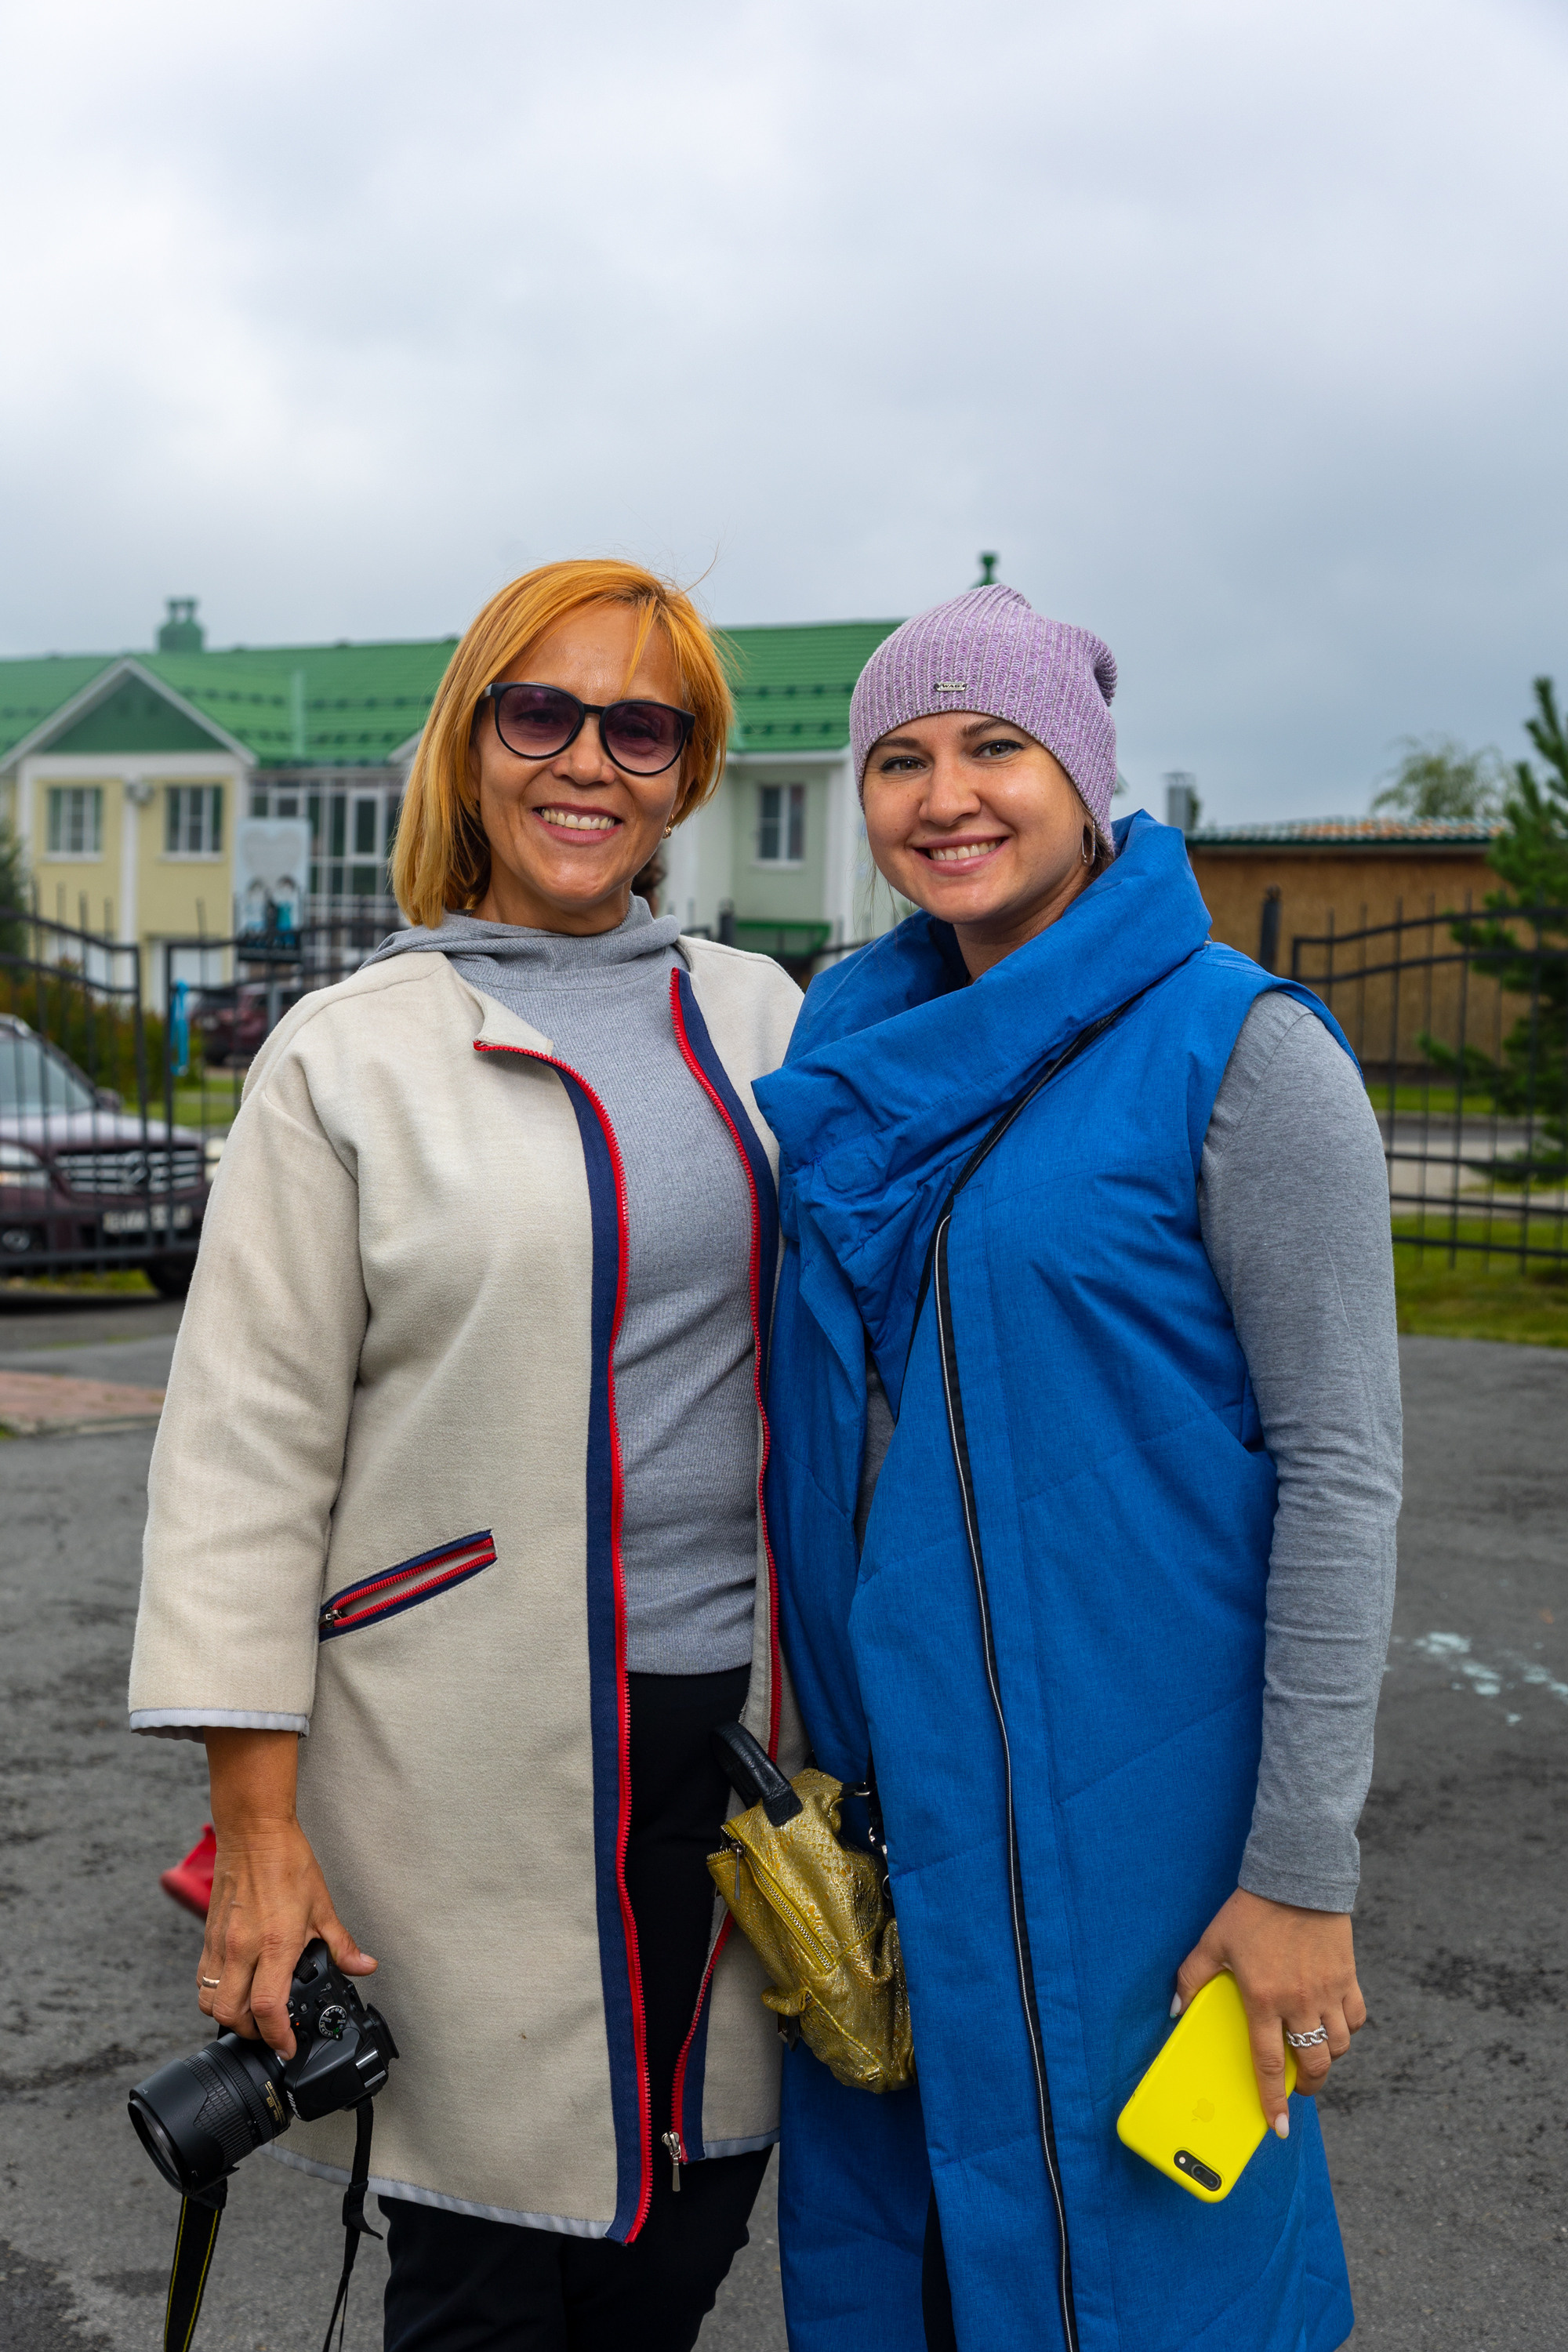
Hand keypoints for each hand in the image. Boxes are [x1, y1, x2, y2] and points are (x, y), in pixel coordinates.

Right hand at [198, 1729, 375, 2058]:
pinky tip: (237, 1987)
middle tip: (272, 2032)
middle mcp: (242, 1948)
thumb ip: (341, 1944)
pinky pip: (203, 1979)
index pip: (268, 2009)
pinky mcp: (208, 1937)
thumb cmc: (288, 1863)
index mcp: (275, 1943)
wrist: (253, 1832)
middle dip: (251, 2034)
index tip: (288, 2048)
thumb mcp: (323, 1906)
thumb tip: (363, 1966)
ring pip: (210, 2002)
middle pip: (231, 2016)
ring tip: (252, 2014)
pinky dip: (217, 1993)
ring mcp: (220, 1944)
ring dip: (229, 2017)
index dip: (278, 2038)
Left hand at [1174, 1888, 1364, 2138]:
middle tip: (1300, 2087)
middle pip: (1313, 2063)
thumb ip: (1192, 1977)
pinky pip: (1357, 2017)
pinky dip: (1348, 2028)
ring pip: (1339, 2046)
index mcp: (1263, 1998)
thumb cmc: (1251, 1911)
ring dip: (1328, 2058)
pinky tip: (1334, 2024)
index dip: (1273, 2100)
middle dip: (1308, 2085)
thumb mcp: (1212, 1941)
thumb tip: (1175, 2009)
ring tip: (1314, 2054)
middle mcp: (1299, 2001)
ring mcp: (1328, 1991)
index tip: (1278, 2127)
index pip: (1269, 2063)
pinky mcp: (1348, 1977)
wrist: (1296, 1878)